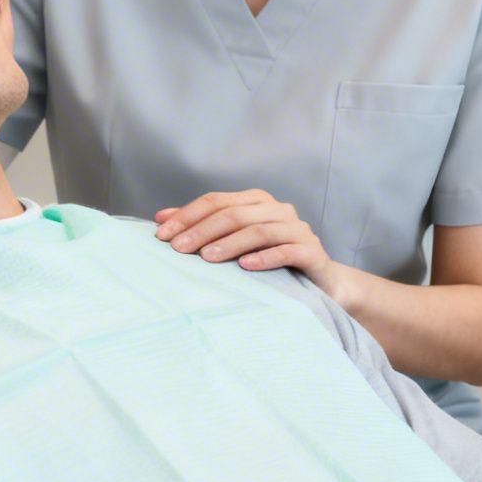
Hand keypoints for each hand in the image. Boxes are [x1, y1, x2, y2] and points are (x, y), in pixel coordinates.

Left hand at [154, 189, 333, 284]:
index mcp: (256, 201)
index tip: (161, 235)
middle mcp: (277, 209)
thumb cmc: (270, 258)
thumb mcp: (234, 240)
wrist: (321, 280)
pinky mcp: (312, 251)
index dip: (187, 216)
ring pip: (259, 230)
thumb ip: (202, 227)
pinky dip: (265, 257)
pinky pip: (288, 250)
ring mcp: (297, 229)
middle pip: (234, 214)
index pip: (216, 201)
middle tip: (178, 249)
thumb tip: (161, 219)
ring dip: (230, 244)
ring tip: (207, 258)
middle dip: (202, 230)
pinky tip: (246, 266)